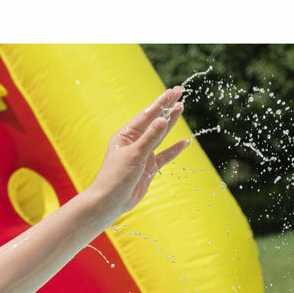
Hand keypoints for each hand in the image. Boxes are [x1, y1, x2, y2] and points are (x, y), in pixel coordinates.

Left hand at [88, 86, 189, 218]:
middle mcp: (134, 144)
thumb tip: (163, 119)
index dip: (161, 103)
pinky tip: (184, 142)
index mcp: (125, 136)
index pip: (146, 115)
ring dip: (170, 124)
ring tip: (181, 109)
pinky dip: (173, 150)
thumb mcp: (134, 154)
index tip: (175, 91)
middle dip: (167, 108)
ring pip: (159, 137)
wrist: (110, 202)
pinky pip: (164, 157)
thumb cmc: (116, 177)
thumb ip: (150, 137)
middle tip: (180, 93)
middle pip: (154, 123)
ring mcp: (142, 156)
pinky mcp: (148, 169)